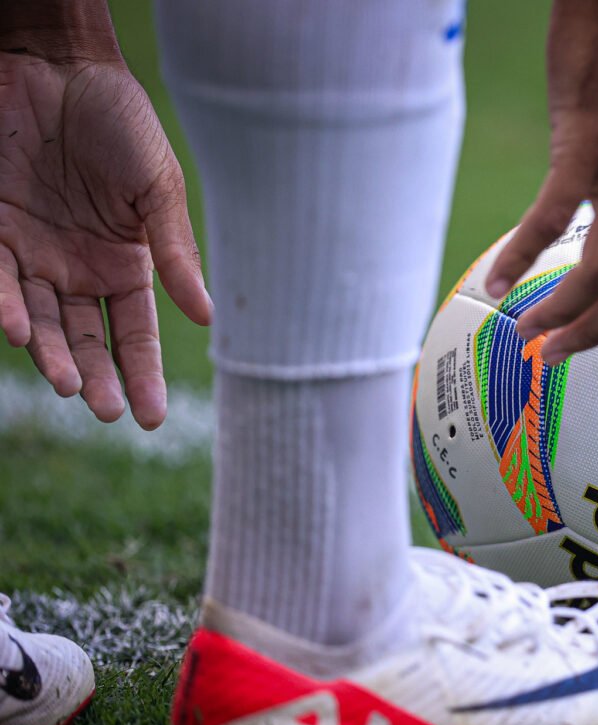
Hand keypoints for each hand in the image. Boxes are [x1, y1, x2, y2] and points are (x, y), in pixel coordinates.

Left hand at [0, 54, 210, 428]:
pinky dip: (5, 307)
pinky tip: (19, 330)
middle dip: (97, 379)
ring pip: (40, 323)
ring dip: (51, 356)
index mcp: (125, 264)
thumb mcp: (158, 188)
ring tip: (68, 385)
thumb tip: (208, 317)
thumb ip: (175, 253)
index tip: (149, 418)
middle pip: (86, 339)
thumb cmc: (119, 122)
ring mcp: (32, 253)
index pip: (135, 333)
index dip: (143, 375)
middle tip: (106, 412)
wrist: (55, 64)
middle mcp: (76, 268)